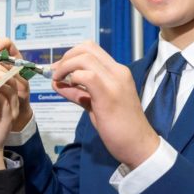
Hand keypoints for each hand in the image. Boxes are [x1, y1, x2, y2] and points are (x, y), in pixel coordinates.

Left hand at [49, 41, 158, 168]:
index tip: (59, 69)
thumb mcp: (95, 105)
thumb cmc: (119, 128)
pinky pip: (87, 75)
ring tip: (57, 79)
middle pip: (87, 48)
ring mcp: (115, 81)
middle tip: (55, 73)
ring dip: (65, 66)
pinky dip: (72, 78)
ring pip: (85, 57)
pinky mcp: (108, 94)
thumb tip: (58, 84)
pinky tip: (66, 87)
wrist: (138, 145)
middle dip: (65, 57)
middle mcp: (118, 72)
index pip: (92, 50)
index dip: (71, 55)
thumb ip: (78, 92)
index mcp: (117, 72)